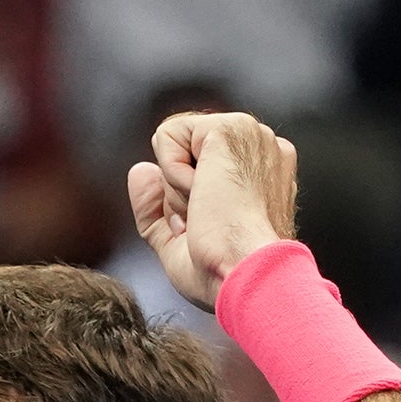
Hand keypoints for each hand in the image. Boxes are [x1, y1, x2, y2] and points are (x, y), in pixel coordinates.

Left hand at [128, 111, 296, 311]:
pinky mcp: (228, 127)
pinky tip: (204, 193)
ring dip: (177, 188)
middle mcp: (260, 148)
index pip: (200, 168)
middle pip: (185, 155)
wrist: (243, 275)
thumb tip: (139, 170)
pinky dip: (172, 174)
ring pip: (174, 145)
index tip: (210, 230)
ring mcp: (248, 135)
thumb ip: (156, 205)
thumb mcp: (178, 242)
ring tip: (209, 210)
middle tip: (207, 222)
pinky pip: (167, 137)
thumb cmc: (223, 273)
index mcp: (261, 173)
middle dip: (181, 194)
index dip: (189, 203)